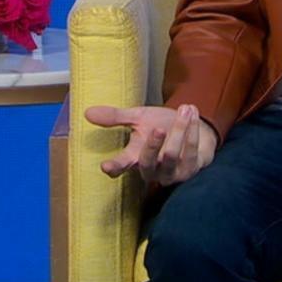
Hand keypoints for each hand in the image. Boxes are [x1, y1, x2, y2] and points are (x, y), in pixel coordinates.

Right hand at [84, 103, 216, 185]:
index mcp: (135, 157)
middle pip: (147, 162)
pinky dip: (192, 130)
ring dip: (179, 129)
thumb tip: (87, 112)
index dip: (114, 167)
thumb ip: (116, 117)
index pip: (121, 165)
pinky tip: (192, 114)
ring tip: (185, 109)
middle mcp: (152, 170)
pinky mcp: (191, 170)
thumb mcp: (139, 118)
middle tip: (157, 128)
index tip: (105, 166)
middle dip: (152, 145)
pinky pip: (192, 151)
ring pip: (171, 155)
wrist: (194, 130)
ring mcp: (172, 173)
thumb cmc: (162, 126)